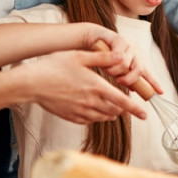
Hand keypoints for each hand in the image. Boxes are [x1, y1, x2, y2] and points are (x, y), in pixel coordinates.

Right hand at [23, 48, 147, 123]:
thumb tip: (122, 56)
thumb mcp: (80, 56)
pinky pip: (89, 120)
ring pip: (103, 117)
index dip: (136, 109)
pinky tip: (95, 112)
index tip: (145, 114)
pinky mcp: (70, 116)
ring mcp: (80, 111)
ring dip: (111, 114)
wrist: (32, 83)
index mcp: (96, 87)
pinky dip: (96, 117)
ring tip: (115, 111)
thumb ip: (103, 58)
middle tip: (129, 110)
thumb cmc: (55, 66)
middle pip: (114, 111)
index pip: (122, 101)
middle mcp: (90, 102)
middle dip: (124, 111)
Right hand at [85, 30, 161, 95]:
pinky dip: (110, 63)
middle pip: (139, 69)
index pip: (146, 73)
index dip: (154, 83)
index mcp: (135, 60)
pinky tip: (104, 62)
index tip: (161, 92)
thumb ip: (124, 77)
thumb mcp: (114, 69)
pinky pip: (118, 57)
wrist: (91, 38)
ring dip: (115, 71)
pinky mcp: (120, 39)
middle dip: (128, 79)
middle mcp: (134, 52)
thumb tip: (133, 88)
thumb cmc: (102, 56)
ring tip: (107, 69)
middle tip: (119, 81)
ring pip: (126, 64)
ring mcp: (128, 45)